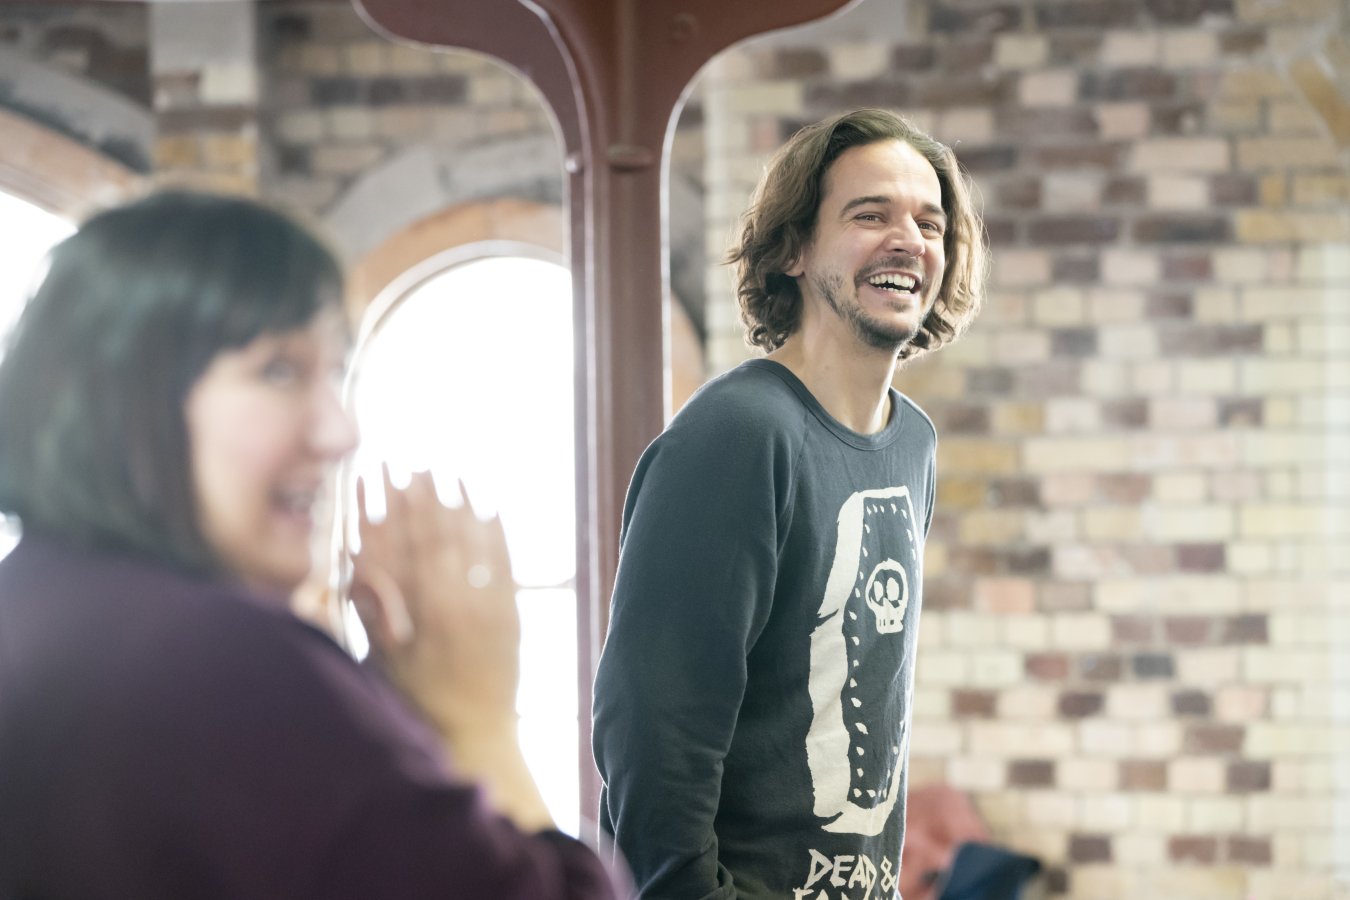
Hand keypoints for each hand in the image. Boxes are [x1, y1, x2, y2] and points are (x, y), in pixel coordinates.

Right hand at [349, 467, 520, 737]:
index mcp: (420, 614)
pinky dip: (497, 534)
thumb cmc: (421, 702)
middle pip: (439, 537)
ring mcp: (488, 606)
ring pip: (473, 543)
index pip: (404, 547)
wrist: (476, 734)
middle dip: (426, 497)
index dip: (394, 509)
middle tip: (416, 466)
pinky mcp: (511, 614)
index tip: (386, 479)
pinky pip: (505, 563)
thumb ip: (373, 613)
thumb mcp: (385, 661)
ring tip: (451, 475)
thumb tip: (354, 568)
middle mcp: (456, 603)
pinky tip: (492, 510)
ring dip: (462, 505)